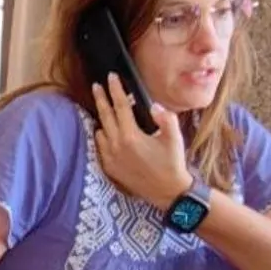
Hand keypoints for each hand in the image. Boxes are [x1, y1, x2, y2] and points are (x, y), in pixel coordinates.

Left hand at [91, 73, 189, 210]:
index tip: (111, 77)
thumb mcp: (173, 138)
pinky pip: (100, 146)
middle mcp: (116, 146)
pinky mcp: (110, 168)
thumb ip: (165, 118)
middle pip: (104, 115)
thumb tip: (154, 105)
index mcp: (131, 136)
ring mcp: (110, 158)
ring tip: (105, 109)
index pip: (119, 106)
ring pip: (100, 131)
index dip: (115, 89)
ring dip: (102, 119)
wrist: (168, 192)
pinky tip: (107, 133)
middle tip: (96, 86)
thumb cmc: (172, 164)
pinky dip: (102, 137)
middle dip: (100, 98)